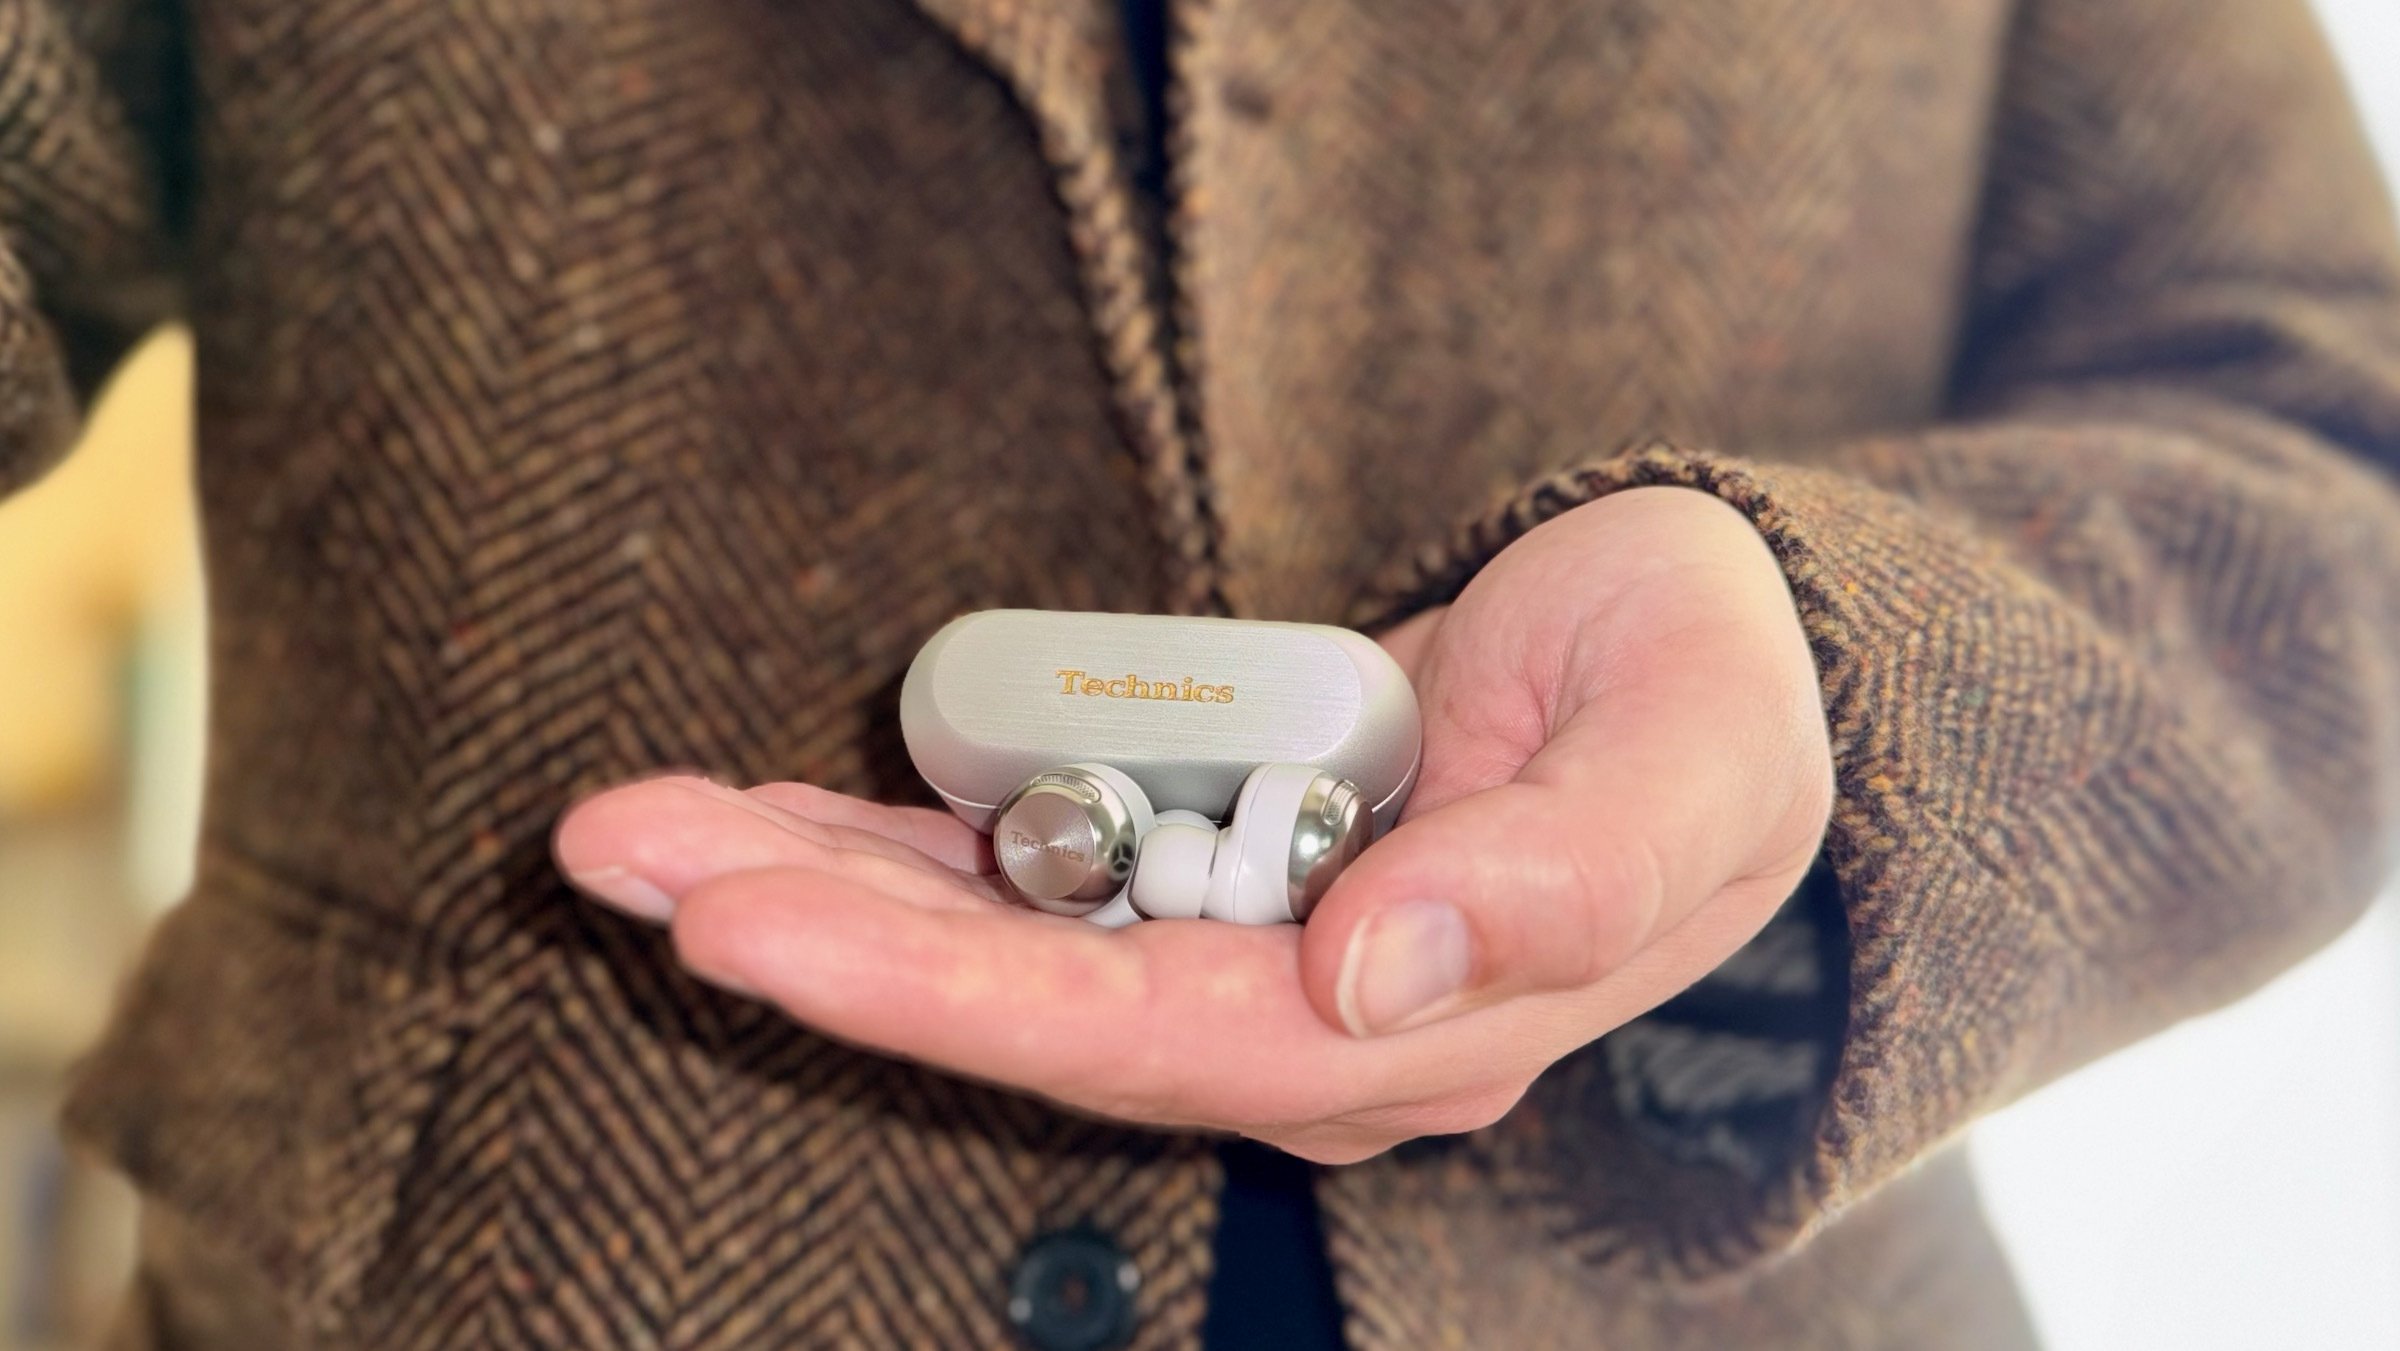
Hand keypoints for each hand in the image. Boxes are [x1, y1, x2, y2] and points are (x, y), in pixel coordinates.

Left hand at [552, 486, 1833, 1162]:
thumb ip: (1566, 880)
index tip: (751, 928)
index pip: (1142, 1043)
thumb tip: (1377, 969)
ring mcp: (1240, 944)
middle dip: (819, 943)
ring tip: (618, 836)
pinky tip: (749, 815)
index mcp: (1418, 1026)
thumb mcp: (1697, 764)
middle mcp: (1299, 1018)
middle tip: (618, 861)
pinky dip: (885, 841)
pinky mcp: (1205, 861)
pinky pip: (1025, 866)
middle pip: (1022, 1008)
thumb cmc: (1716, 701)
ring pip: (998, 943)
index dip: (940, 997)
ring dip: (810, 887)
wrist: (1706, 659)